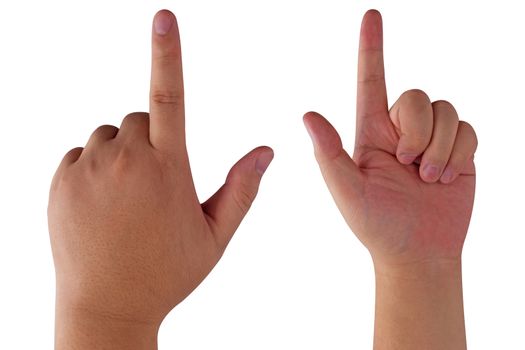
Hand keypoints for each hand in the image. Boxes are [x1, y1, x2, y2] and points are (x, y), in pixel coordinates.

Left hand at [48, 9, 272, 347]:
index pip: (169, 97)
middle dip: (151, 140)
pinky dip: (94, 167)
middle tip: (154, 186)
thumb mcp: (215, 235)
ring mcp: (88, 169)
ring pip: (109, 134)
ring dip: (122, 153)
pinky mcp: (60, 180)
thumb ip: (243, 188)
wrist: (107, 307)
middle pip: (139, 118)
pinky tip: (101, 204)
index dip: (168, 53)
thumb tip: (268, 150)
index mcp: (168, 169)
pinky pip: (81, 153)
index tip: (164, 19)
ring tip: (126, 199)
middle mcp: (125, 161)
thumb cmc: (168, 273)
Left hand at [303, 10, 476, 267]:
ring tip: (429, 179)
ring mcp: (430, 138)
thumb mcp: (347, 192)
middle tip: (411, 166)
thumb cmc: (377, 225)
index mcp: (369, 133)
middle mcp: (399, 129)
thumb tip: (307, 115)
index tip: (371, 15)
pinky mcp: (457, 148)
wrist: (418, 251)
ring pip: (446, 110)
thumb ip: (329, 154)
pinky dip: (460, 153)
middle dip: (418, 132)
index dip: (370, 48)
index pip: (370, 81)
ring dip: (440, 149)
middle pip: (417, 96)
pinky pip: (467, 127)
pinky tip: (447, 178)